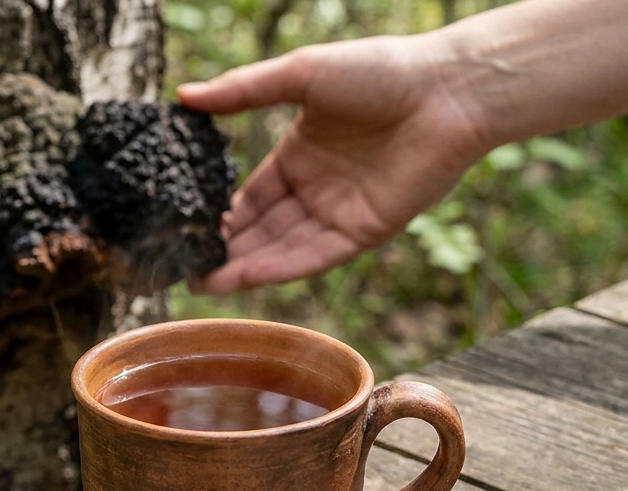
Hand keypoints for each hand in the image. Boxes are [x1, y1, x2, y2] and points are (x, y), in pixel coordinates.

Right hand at [178, 35, 488, 293]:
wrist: (446, 91)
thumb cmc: (379, 71)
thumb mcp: (300, 74)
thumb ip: (243, 91)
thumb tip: (184, 97)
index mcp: (300, 155)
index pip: (250, 197)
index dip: (220, 215)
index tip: (184, 231)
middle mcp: (317, 190)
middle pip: (261, 230)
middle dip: (224, 250)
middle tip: (181, 267)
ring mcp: (340, 214)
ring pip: (281, 249)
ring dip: (242, 267)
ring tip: (200, 282)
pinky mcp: (364, 233)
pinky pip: (313, 256)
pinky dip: (278, 268)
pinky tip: (242, 276)